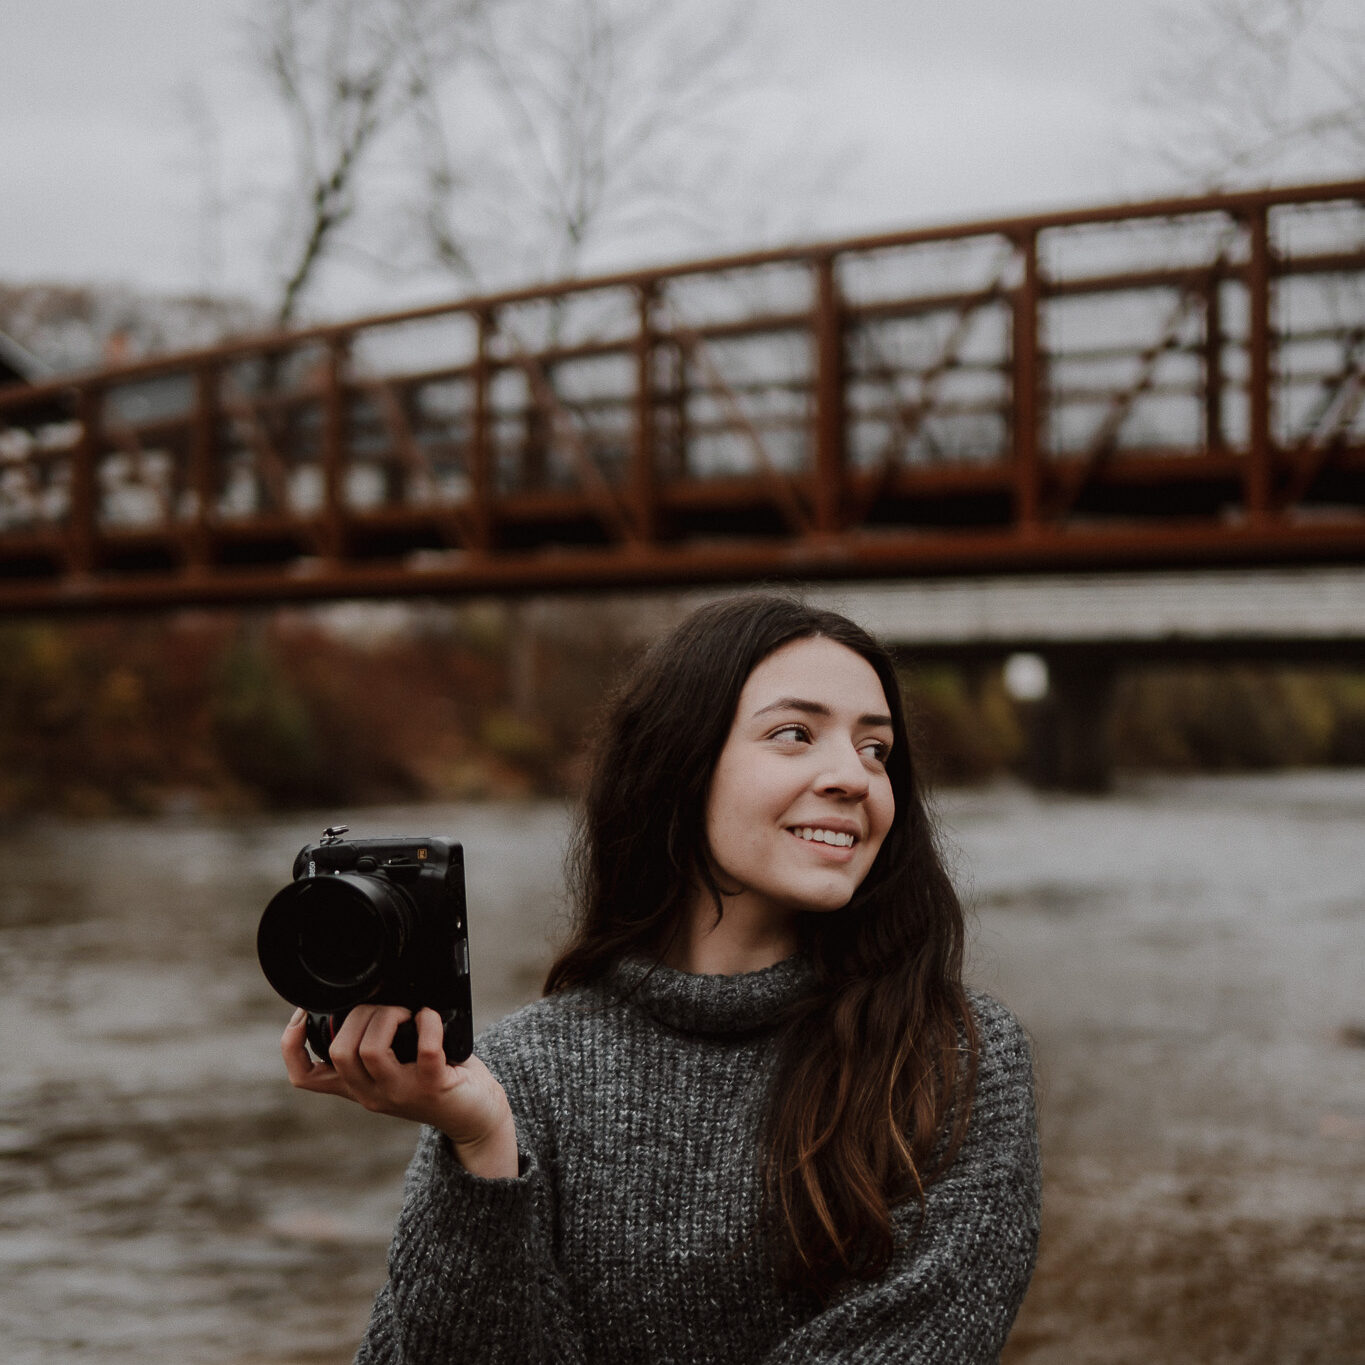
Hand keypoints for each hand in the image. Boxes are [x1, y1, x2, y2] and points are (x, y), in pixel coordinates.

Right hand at [281, 1006, 518, 1177]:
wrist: (475, 1117)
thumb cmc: (437, 1079)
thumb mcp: (394, 1066)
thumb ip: (376, 1044)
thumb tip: (369, 994)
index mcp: (357, 1086)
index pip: (304, 1076)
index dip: (291, 1044)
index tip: (303, 1013)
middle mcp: (371, 1094)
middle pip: (338, 1052)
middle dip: (357, 1015)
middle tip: (385, 1008)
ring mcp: (400, 1092)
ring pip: (370, 1051)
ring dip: (387, 1017)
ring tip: (407, 1012)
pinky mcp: (433, 1087)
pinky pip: (425, 1050)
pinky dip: (428, 1022)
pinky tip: (432, 1016)